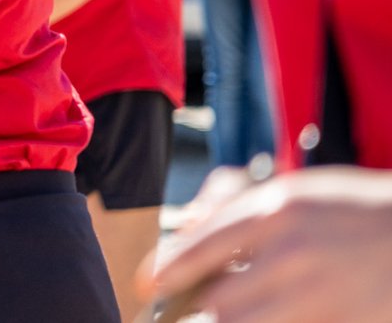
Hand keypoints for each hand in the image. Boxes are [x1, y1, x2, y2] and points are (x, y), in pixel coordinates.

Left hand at [148, 166, 391, 322]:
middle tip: (184, 313)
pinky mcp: (344, 321)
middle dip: (197, 313)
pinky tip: (278, 315)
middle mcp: (294, 253)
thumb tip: (190, 228)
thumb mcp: (299, 195)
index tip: (147, 286)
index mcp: (277, 212)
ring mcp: (321, 294)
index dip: (166, 271)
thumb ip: (242, 211)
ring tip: (230, 313)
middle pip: (219, 302)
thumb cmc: (357, 213)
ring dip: (231, 322)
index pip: (201, 246)